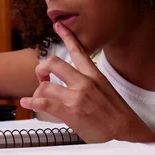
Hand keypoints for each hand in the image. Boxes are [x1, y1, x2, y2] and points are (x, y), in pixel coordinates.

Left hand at [20, 22, 154, 142]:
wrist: (127, 128)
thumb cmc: (115, 111)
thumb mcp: (104, 88)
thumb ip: (87, 81)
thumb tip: (72, 80)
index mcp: (93, 74)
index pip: (78, 50)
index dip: (67, 36)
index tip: (59, 26)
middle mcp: (84, 82)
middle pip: (54, 63)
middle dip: (41, 69)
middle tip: (41, 77)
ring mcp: (77, 97)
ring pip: (46, 86)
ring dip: (37, 93)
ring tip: (38, 98)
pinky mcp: (71, 112)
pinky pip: (44, 103)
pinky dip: (32, 102)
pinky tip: (27, 103)